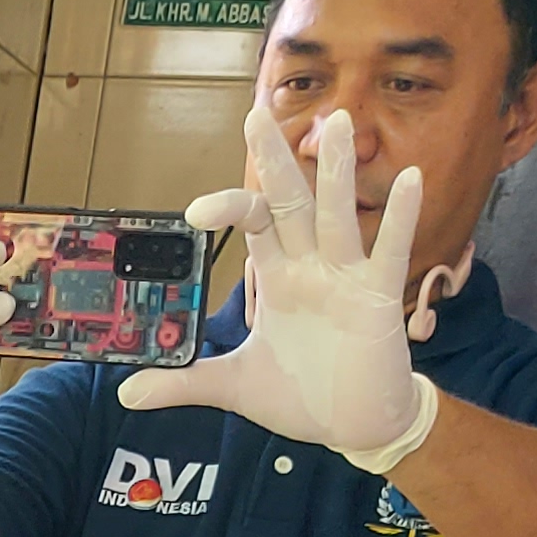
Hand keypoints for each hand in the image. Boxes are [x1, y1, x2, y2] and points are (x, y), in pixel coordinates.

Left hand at [120, 102, 434, 461]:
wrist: (355, 425)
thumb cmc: (302, 396)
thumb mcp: (235, 387)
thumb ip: (186, 383)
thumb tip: (125, 395)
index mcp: (278, 276)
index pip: (251, 223)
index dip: (227, 207)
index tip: (196, 213)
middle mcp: (311, 266)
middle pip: (290, 201)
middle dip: (275, 159)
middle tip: (257, 111)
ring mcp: (347, 277)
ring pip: (338, 215)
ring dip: (335, 172)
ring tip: (335, 122)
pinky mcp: (379, 298)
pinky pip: (390, 250)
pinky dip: (401, 217)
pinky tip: (411, 179)